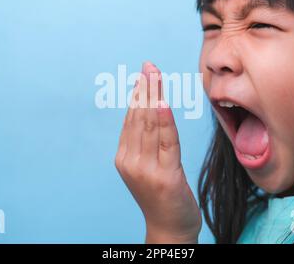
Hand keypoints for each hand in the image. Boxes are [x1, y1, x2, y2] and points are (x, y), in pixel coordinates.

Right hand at [114, 62, 201, 243]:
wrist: (170, 228)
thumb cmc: (162, 195)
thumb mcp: (149, 166)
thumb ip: (147, 141)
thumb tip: (150, 110)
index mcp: (124, 157)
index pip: (131, 119)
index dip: (138, 94)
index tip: (144, 73)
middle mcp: (130, 162)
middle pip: (138, 118)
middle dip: (145, 88)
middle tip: (149, 65)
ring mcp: (146, 170)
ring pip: (150, 126)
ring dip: (153, 97)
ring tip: (155, 74)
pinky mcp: (165, 177)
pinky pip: (166, 143)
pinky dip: (165, 121)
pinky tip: (163, 103)